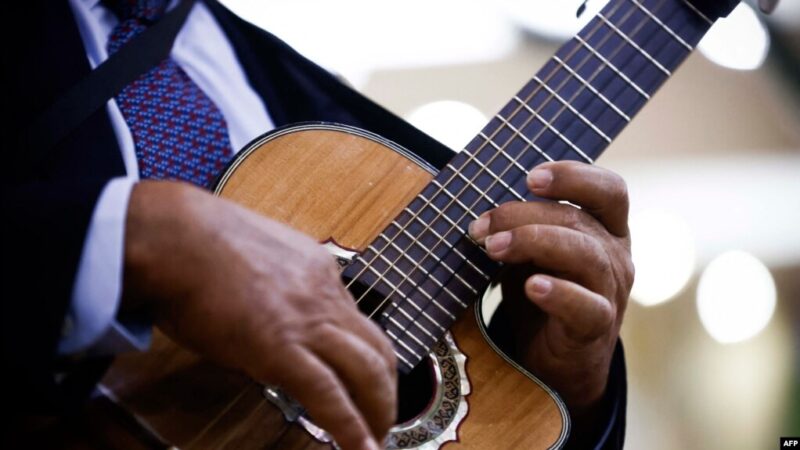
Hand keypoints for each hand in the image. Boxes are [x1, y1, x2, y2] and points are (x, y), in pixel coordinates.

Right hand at [122, 181, 395, 449]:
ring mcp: (308, 321)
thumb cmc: (193, 240)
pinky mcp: (282, 349)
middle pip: (378, 349)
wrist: (172, 236)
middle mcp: (324, 294)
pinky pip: (330, 396)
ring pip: (368, 373)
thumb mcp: (254, 253)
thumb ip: (273, 280)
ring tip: (375, 438)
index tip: (360, 376)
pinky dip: (351, 428)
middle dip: (387, 390)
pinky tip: (360, 448)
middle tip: (382, 417)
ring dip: (379, 412)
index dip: (361, 354)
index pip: (355, 319)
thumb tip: (265, 305)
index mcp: (318, 269)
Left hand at [468, 161, 633, 418]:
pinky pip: (586, 306)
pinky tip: (532, 286)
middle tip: (481, 226)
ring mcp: (611, 291)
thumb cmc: (543, 295)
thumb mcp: (531, 255)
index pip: (609, 190)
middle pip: (578, 219)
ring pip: (585, 255)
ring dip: (534, 242)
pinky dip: (559, 293)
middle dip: (523, 215)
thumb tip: (477, 209)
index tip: (530, 178)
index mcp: (605, 229)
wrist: (557, 362)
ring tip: (494, 248)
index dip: (574, 176)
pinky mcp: (598, 326)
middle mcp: (615, 255)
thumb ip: (519, 229)